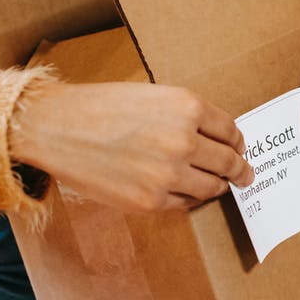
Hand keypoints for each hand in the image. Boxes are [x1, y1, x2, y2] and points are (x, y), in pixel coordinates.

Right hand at [9, 82, 254, 212]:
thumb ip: (186, 115)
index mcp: (187, 107)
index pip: (231, 131)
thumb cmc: (100, 106)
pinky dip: (190, 199)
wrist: (55, 127)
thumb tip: (216, 137)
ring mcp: (168, 174)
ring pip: (212, 187)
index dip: (238, 142)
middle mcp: (184, 141)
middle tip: (244, 174)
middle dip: (239, 169)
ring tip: (220, 185)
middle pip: (229, 162)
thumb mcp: (153, 95)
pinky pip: (185, 204)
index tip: (240, 148)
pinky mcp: (150, 201)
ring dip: (218, 186)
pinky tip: (187, 192)